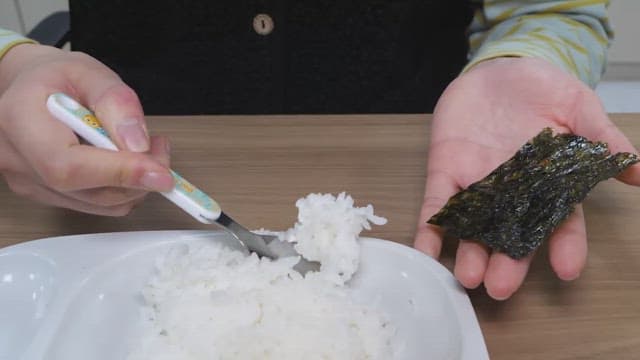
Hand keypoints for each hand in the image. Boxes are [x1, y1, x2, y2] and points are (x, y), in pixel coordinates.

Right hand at [0, 44, 173, 214]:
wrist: (31, 89)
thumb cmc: (56, 78)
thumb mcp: (88, 72)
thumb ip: (116, 102)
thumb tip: (137, 143)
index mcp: (19, 120)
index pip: (66, 165)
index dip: (117, 173)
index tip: (159, 172)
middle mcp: (17, 160)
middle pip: (85, 191)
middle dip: (136, 178)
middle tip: (160, 151)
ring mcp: (30, 183)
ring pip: (97, 204)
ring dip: (135, 184)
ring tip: (146, 148)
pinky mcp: (48, 195)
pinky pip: (97, 205)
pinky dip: (124, 189)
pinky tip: (129, 162)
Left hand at [414, 57, 639, 299]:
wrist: (497, 68)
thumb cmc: (542, 88)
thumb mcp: (578, 105)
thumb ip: (600, 137)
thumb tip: (639, 171)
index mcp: (548, 183)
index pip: (560, 221)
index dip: (564, 245)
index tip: (566, 269)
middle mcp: (512, 193)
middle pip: (511, 234)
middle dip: (506, 262)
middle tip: (500, 287)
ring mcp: (477, 184)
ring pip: (473, 226)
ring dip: (467, 252)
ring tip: (467, 277)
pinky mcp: (446, 171)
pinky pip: (436, 204)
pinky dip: (429, 228)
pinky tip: (424, 251)